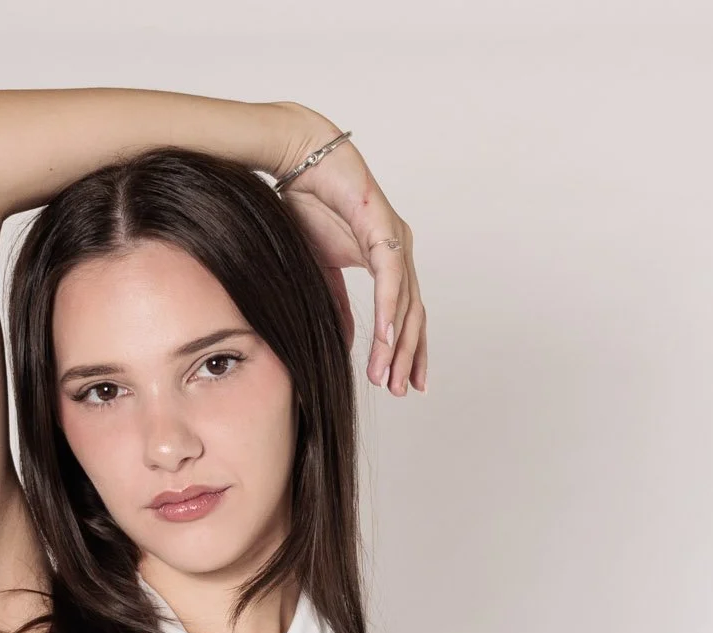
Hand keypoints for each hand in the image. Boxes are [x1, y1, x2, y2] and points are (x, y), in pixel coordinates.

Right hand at [270, 109, 425, 395]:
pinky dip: (390, 311)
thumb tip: (352, 341)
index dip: (406, 350)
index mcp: (388, 260)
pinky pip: (391, 278)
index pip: (406, 314)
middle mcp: (399, 251)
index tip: (404, 383)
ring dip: (397, 344)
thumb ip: (339, 305)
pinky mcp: (383, 228)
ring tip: (388, 377)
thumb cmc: (309, 205)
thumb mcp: (322, 270)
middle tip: (400, 391)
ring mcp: (395, 239)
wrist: (300, 161)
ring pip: (405, 303)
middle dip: (407, 357)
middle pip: (413, 315)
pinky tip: (387, 340)